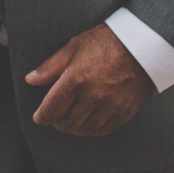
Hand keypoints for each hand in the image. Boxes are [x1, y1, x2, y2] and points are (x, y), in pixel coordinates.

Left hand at [27, 24, 153, 136]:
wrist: (142, 44)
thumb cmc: (107, 42)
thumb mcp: (73, 47)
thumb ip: (50, 67)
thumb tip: (31, 80)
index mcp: (76, 80)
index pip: (51, 110)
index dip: (41, 116)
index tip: (39, 117)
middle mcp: (93, 96)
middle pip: (66, 123)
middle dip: (56, 122)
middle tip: (54, 116)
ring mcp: (110, 106)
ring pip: (83, 129)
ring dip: (72, 127)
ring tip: (69, 118)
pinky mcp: (124, 112)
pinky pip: (102, 130)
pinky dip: (90, 129)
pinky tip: (86, 121)